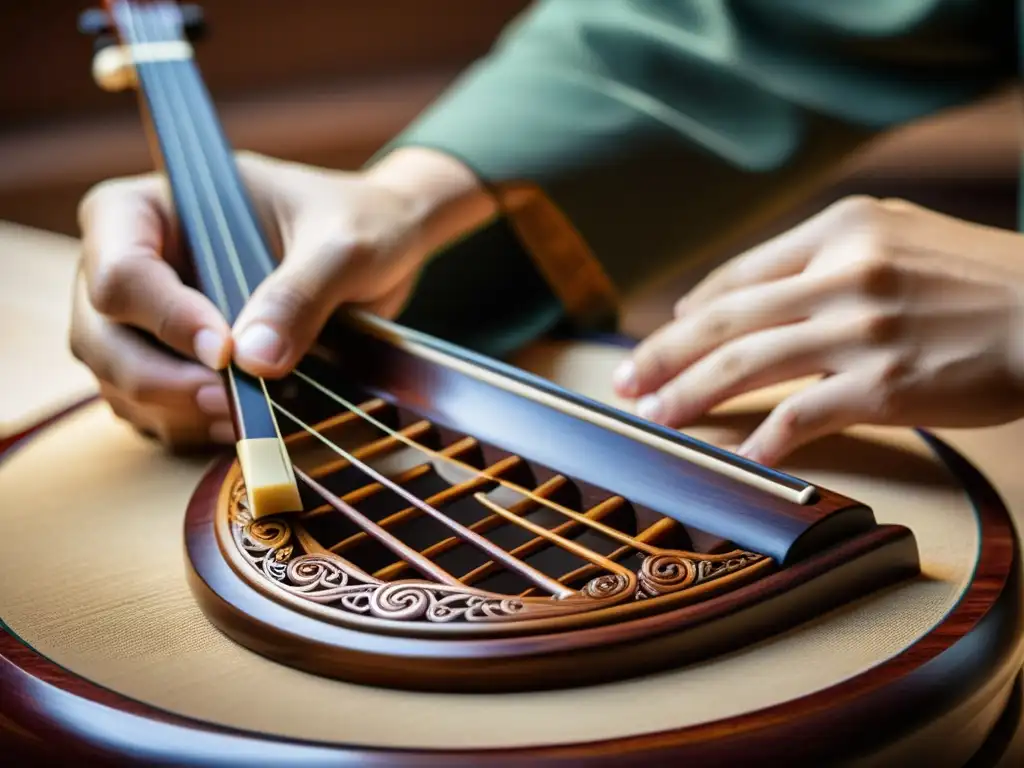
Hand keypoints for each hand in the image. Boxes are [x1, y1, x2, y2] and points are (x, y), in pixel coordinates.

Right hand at [71, 148, 490, 448]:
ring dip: (175, 411)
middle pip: (101, 336)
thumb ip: (300, 294)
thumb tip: (253, 363)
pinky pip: (153, 410)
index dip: (165, 319)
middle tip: (230, 401)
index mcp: (149, 210)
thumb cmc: (358, 221)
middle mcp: (130, 264)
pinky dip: (189, 426)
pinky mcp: (173, 362)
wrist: (381, 246)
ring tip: (245, 417)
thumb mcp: (343, 245)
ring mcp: (146, 319)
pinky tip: (242, 425)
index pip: (120, 270)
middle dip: (159, 379)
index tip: (225, 352)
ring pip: (119, 382)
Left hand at [613, 196, 1023, 464]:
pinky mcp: (881, 386)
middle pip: (725, 320)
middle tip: (626, 381)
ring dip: (688, 396)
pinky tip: (736, 457)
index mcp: (843, 229)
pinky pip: (798, 418)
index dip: (689, 313)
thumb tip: (757, 291)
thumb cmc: (984, 280)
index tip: (662, 337)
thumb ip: (830, 251)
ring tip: (655, 416)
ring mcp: (858, 330)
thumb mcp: (903, 234)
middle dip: (662, 354)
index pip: (740, 276)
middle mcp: (842, 274)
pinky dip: (760, 440)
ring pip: (744, 367)